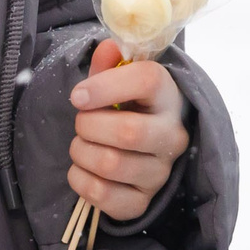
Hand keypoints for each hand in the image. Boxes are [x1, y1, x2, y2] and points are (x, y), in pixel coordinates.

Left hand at [68, 38, 187, 220]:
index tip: (78, 95)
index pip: (147, 80)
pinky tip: (82, 170)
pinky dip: (80, 181)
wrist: (140, 149)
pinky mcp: (143, 201)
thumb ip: (109, 63)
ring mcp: (161, 172)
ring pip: (111, 164)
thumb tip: (107, 49)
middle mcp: (172, 135)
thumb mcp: (118, 80)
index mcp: (168, 96)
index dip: (105, 86)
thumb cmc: (126, 107)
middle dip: (88, 125)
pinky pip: (104, 196)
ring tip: (81, 146)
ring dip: (81, 152)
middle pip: (127, 132)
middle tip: (81, 123)